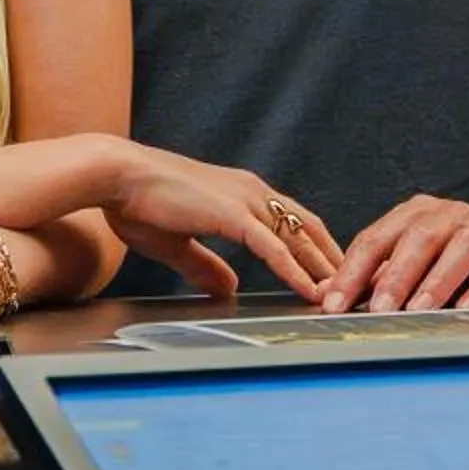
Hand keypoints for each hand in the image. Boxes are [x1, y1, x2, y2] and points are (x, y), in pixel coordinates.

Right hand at [101, 144, 343, 300]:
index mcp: (240, 194)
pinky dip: (294, 269)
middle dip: (330, 257)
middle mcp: (251, 192)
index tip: (330, 270)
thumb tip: (227, 288)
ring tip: (341, 292)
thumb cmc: (139, 204)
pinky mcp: (232, 214)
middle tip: (351, 284)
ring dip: (321, 266)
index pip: (290, 221)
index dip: (313, 247)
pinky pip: (272, 247)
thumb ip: (205, 265)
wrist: (116, 177)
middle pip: (305, 227)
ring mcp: (244, 200)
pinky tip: (309, 288)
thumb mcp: (179, 243)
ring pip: (296, 236)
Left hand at [321, 198, 468, 312]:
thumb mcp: (416, 255)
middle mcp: (450, 214)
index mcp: (417, 214)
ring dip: (436, 281)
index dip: (352, 271)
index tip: (332, 304)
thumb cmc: (461, 250)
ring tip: (418, 310)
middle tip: (376, 310)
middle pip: (417, 240)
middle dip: (394, 277)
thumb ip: (377, 275)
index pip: (377, 239)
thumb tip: (328, 296)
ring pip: (459, 249)